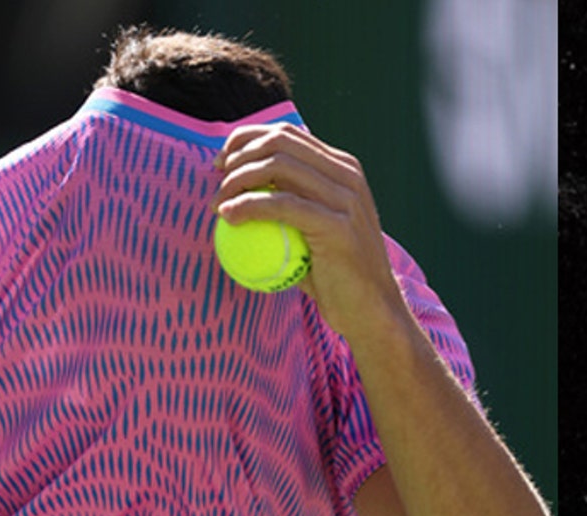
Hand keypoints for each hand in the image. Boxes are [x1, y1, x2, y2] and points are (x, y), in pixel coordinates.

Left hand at [212, 123, 410, 346]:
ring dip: (238, 180)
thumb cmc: (332, 276)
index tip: (221, 165)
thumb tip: (234, 191)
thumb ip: (285, 206)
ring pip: (278, 167)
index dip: (246, 140)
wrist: (370, 310)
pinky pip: (282, 206)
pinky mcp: (338, 225)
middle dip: (238, 155)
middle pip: (279, 142)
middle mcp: (347, 174)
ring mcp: (346, 198)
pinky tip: (228, 217)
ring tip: (217, 205)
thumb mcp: (311, 231)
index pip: (286, 134)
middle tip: (216, 184)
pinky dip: (248, 206)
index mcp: (342, 168)